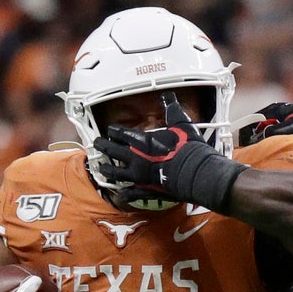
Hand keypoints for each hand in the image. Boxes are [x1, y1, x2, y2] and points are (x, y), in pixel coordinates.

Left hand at [93, 92, 247, 212]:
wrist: (196, 172)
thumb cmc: (188, 148)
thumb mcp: (180, 123)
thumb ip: (171, 109)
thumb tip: (168, 97)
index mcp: (141, 141)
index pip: (119, 133)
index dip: (113, 131)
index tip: (110, 130)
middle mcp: (135, 158)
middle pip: (112, 151)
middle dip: (102, 146)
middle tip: (97, 144)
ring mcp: (138, 176)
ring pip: (115, 173)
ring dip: (107, 170)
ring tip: (102, 168)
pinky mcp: (146, 190)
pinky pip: (130, 193)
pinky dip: (124, 194)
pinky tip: (121, 194)